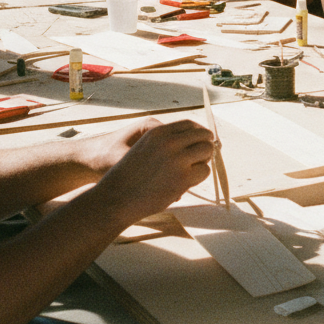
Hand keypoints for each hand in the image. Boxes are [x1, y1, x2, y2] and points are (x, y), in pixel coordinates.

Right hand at [94, 119, 215, 221]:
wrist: (116, 198)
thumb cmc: (129, 175)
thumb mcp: (144, 147)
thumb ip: (166, 141)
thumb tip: (197, 140)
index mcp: (159, 132)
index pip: (190, 125)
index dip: (198, 134)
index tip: (199, 143)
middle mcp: (169, 142)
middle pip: (203, 136)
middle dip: (204, 147)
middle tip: (198, 159)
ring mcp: (177, 159)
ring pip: (207, 151)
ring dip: (203, 161)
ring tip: (191, 171)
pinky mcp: (182, 179)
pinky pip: (205, 171)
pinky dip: (199, 177)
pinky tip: (186, 183)